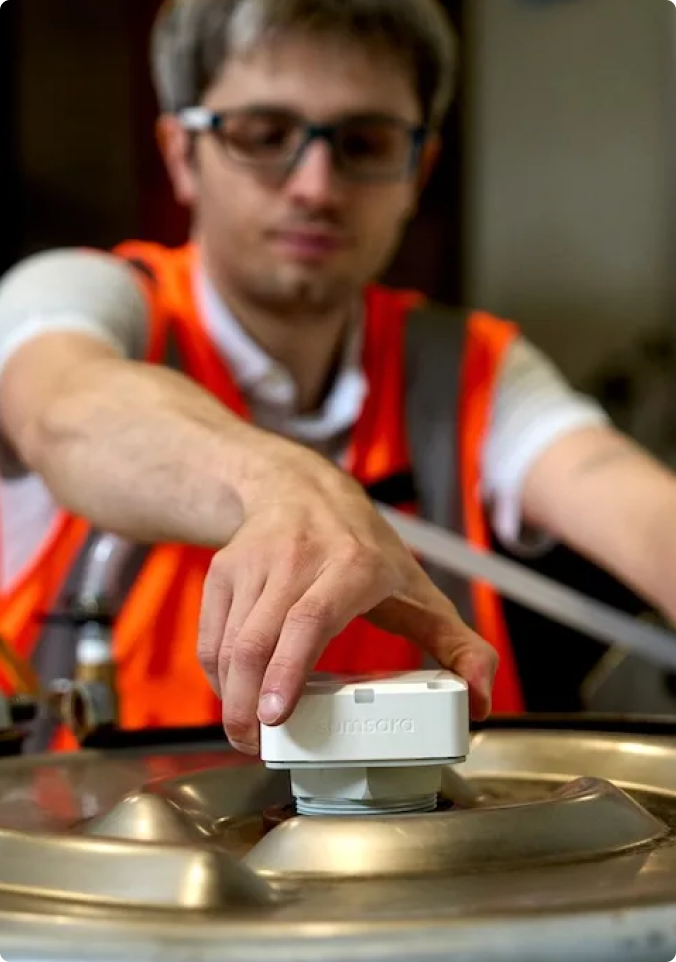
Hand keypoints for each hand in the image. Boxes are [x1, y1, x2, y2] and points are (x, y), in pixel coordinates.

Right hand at [197, 445, 496, 754]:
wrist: (301, 490)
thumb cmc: (364, 549)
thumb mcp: (418, 592)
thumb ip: (459, 646)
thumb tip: (478, 700)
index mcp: (352, 565)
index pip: (310, 619)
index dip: (289, 669)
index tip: (277, 715)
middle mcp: (297, 558)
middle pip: (259, 641)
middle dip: (248, 705)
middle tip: (258, 744)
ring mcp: (254, 562)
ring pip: (229, 643)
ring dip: (231, 698)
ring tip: (247, 730)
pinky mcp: (224, 569)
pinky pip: (211, 636)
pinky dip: (218, 676)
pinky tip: (235, 694)